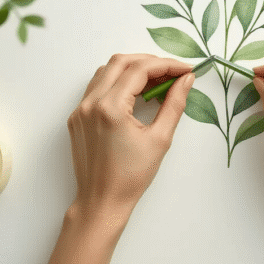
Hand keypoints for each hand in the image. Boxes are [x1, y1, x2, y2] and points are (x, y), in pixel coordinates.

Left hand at [67, 53, 194, 218]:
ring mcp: (80, 109)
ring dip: (132, 69)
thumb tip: (186, 80)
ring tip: (156, 81)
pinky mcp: (77, 117)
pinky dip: (117, 82)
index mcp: (110, 108)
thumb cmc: (131, 177)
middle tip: (172, 73)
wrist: (101, 201)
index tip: (186, 70)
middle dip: (150, 62)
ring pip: (106, 71)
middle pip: (121, 62)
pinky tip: (134, 93)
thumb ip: (174, 104)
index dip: (166, 65)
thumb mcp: (160, 139)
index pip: (140, 70)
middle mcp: (91, 103)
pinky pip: (96, 87)